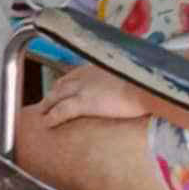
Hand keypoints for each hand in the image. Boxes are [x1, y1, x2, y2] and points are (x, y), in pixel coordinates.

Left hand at [37, 64, 152, 130]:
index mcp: (98, 67)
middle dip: (53, 93)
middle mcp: (87, 75)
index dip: (66, 82)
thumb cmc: (146, 83)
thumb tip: (131, 86)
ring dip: (48, 104)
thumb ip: (125, 80)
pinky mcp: (84, 103)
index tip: (60, 87)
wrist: (146, 87)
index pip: (75, 74)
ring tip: (42, 112)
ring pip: (57, 96)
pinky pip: (62, 110)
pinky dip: (52, 116)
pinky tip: (47, 123)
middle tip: (46, 102)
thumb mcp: (133, 76)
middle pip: (63, 84)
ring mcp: (84, 88)